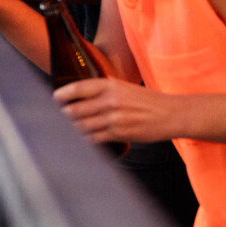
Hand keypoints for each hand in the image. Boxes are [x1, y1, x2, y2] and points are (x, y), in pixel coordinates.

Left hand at [53, 79, 178, 143]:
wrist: (171, 114)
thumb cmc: (147, 101)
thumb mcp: (125, 87)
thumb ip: (104, 89)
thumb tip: (82, 93)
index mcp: (110, 85)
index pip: (78, 88)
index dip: (62, 95)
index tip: (54, 99)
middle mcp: (110, 100)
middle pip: (75, 110)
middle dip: (62, 116)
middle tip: (53, 119)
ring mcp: (114, 118)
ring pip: (82, 126)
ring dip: (70, 129)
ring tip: (61, 131)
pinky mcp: (119, 133)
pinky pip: (94, 138)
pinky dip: (84, 140)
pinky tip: (78, 141)